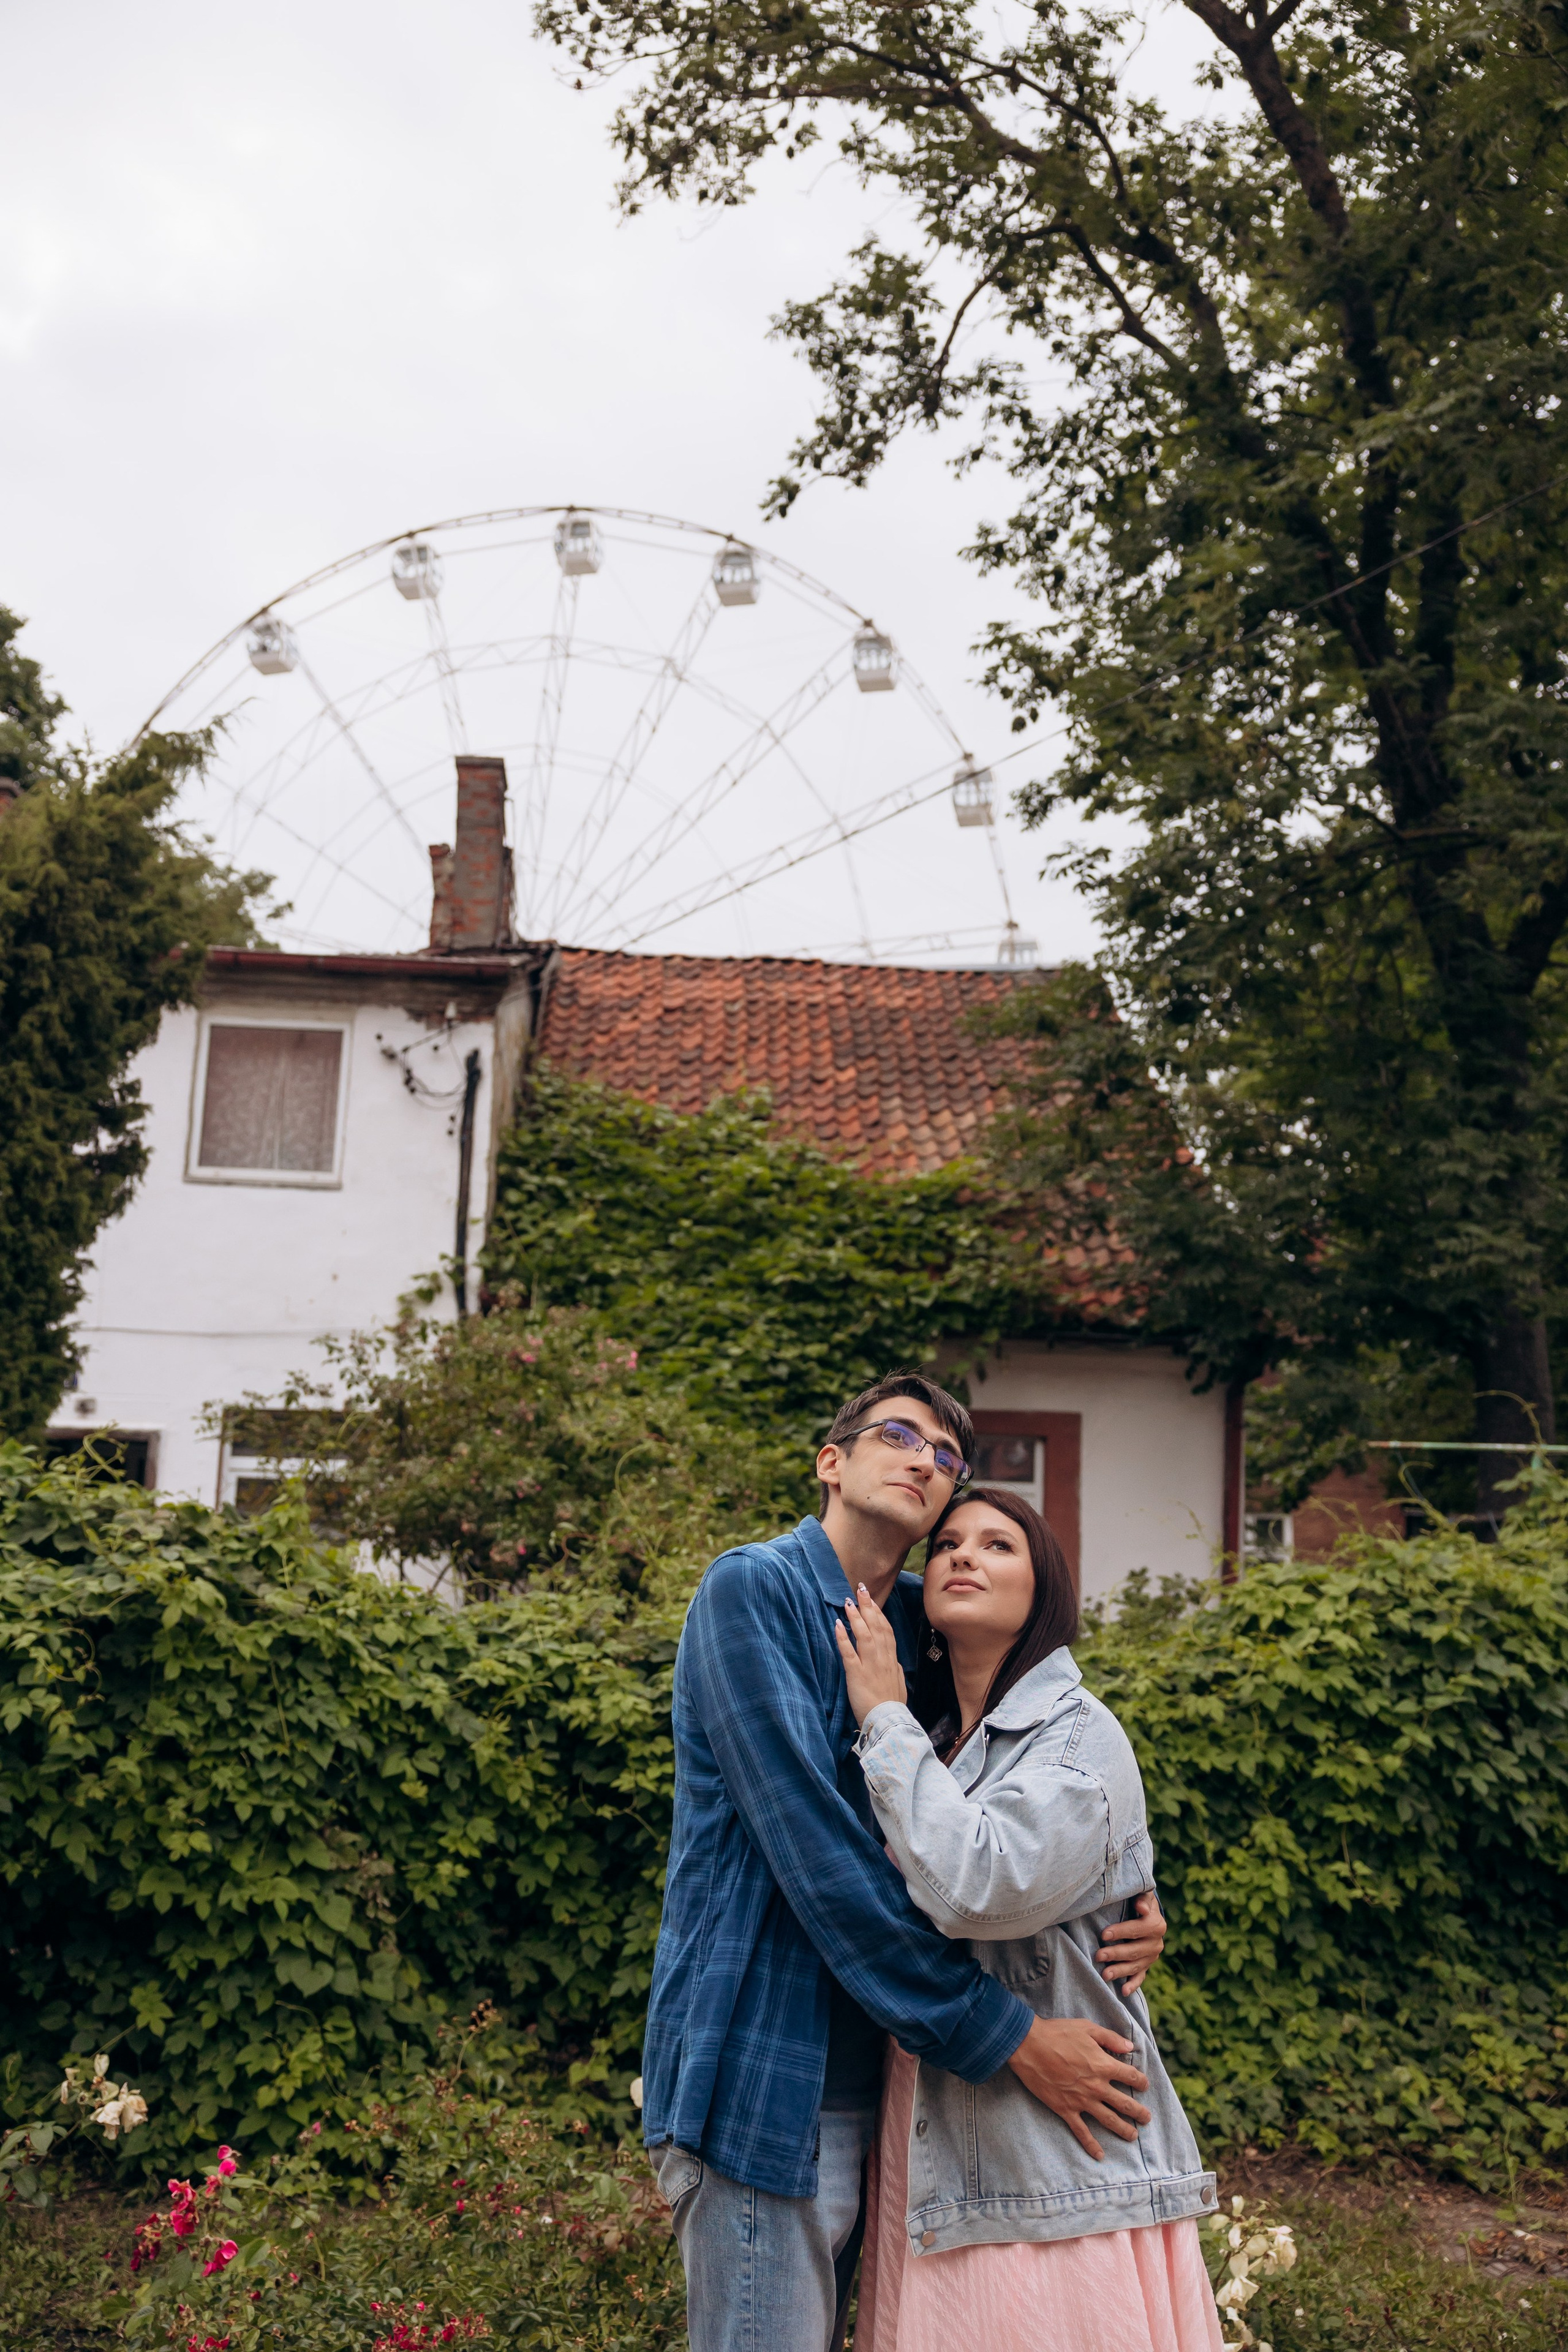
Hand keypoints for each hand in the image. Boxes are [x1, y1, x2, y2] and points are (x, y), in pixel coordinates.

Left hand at [833, 1586, 906, 1725]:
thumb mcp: (898, 1683)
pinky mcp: (856, 1674)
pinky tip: (837, 1625)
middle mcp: (882, 1658)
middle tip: (860, 1589)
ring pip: (864, 1635)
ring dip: (856, 1617)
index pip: (886, 1630)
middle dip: (868, 1607)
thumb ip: (894, 1668)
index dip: (878, 1613)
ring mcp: (870, 1665)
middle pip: (876, 1627)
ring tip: (848, 1602)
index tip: (872, 1600)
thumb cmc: (893, 1704)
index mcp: (891, 1659)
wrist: (889, 1721)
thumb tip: (893, 1658)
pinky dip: (843, 1638)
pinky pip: (848, 1653)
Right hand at [1006, 2016, 1150, 2160]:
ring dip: (1124, 2130)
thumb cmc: (1058, 2033)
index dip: (1141, 2081)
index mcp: (1103, 2065)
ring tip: (1133, 2136)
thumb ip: (1110, 2038)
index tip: (1144, 2085)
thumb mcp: (1087, 2028)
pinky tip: (1100, 2155)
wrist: (1029, 2046)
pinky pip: (1081, 2131)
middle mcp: (1096, 2086)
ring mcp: (1081, 2100)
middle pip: (1124, 2103)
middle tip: (1147, 2118)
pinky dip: (1091, 2145)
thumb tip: (1130, 2047)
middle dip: (1139, 2112)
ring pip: (1109, 2120)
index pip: (1130, 2077)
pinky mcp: (1066, 2109)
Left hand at [1095, 1891, 1166, 1994]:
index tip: (1104, 1934)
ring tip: (1105, 1974)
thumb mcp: (1142, 1895)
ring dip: (1120, 1971)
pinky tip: (1123, 1991)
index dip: (1121, 1932)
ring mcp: (1152, 1956)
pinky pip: (1140, 1977)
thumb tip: (1142, 1907)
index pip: (1138, 1929)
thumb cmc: (1138, 1901)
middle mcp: (1156, 1943)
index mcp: (1157, 1924)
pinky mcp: (1146, 1966)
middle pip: (1135, 1950)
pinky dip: (1133, 1984)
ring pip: (1136, 1966)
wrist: (1146, 1913)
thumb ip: (1143, 1897)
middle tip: (1098, 1955)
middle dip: (1116, 1953)